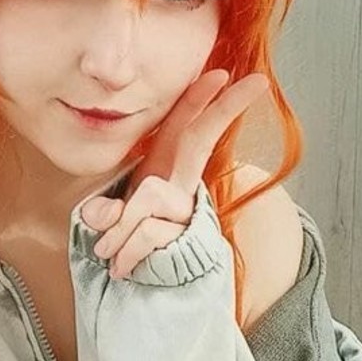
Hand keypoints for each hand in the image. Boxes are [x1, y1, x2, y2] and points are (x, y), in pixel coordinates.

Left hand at [79, 69, 268, 278]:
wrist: (145, 286)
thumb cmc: (130, 241)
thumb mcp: (113, 220)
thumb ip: (106, 211)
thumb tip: (103, 214)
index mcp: (165, 169)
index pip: (184, 127)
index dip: (201, 99)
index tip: (225, 74)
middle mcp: (182, 184)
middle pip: (203, 138)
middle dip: (226, 108)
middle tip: (257, 81)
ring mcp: (186, 209)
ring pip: (149, 198)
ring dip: (119, 228)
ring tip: (107, 251)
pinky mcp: (184, 237)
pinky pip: (147, 233)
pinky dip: (125, 251)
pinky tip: (120, 268)